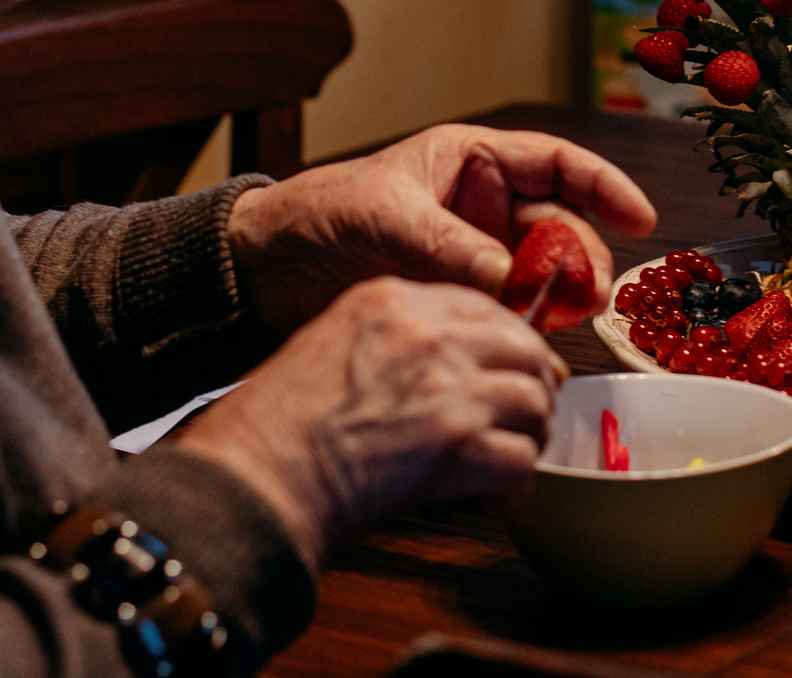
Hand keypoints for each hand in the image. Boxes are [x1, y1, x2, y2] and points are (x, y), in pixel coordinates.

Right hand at [170, 277, 563, 566]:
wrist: (259, 475)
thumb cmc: (277, 421)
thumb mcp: (333, 340)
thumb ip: (396, 338)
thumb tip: (451, 361)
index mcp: (396, 301)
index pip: (486, 307)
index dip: (508, 341)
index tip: (511, 364)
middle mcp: (430, 336)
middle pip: (524, 349)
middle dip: (532, 384)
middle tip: (526, 413)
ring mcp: (449, 388)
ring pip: (532, 402)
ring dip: (528, 434)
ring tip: (511, 453)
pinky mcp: (458, 446)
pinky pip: (519, 461)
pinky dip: (512, 482)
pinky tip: (491, 489)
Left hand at [225, 124, 656, 333]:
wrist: (261, 271)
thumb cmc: (315, 216)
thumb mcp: (386, 218)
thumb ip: (450, 246)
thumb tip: (511, 280)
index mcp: (470, 161)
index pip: (558, 163)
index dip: (605, 188)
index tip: (641, 220)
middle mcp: (481, 206)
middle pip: (560, 227)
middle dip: (579, 259)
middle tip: (584, 296)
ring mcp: (471, 254)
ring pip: (539, 275)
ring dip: (553, 299)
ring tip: (552, 325)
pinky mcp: (456, 299)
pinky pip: (507, 310)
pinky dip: (521, 326)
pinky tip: (524, 345)